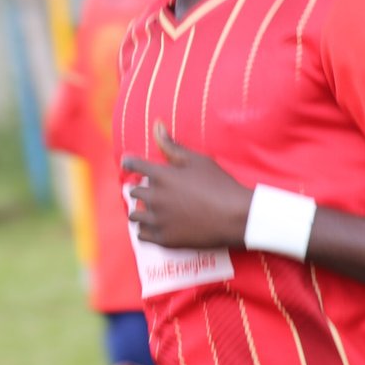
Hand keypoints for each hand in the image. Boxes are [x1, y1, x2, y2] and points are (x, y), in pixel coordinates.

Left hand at [121, 123, 250, 249]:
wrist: (236, 217)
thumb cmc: (219, 185)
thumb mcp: (197, 160)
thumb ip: (172, 146)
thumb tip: (156, 125)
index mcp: (161, 175)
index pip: (133, 165)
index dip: (130, 163)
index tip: (128, 164)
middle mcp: (154, 197)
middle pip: (133, 192)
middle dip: (142, 190)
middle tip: (155, 192)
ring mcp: (158, 220)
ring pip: (135, 216)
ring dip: (141, 212)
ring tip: (154, 211)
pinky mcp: (164, 239)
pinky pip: (142, 236)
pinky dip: (146, 231)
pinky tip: (157, 227)